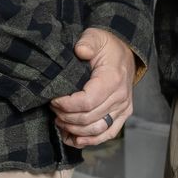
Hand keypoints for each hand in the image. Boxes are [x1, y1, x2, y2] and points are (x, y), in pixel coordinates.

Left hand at [50, 28, 136, 147]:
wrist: (125, 52)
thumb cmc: (106, 46)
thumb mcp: (96, 36)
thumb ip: (88, 41)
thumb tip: (81, 51)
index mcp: (113, 79)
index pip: (87, 102)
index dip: (66, 105)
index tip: (53, 99)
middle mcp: (121, 97)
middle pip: (88, 118)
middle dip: (65, 116)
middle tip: (53, 108)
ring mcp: (123, 108)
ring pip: (96, 129)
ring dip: (74, 129)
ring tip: (60, 120)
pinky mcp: (123, 115)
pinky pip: (107, 134)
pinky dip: (89, 141)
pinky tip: (73, 138)